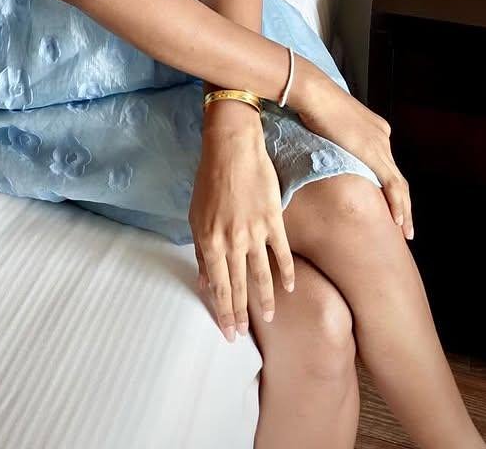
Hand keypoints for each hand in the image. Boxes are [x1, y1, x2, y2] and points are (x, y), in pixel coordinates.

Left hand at [189, 104, 295, 342]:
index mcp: (209, 241)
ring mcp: (254, 233)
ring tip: (269, 318)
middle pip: (237, 286)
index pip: (217, 286)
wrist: (232, 148)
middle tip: (244, 335)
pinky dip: (286, 272)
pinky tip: (289, 288)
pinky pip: (281, 253)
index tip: (228, 331)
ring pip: (260, 275)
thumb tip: (205, 281)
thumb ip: (202, 250)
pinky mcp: (273, 221)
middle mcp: (232, 242)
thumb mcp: (196, 214)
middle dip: (240, 313)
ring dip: (264, 300)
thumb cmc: (209, 179)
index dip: (223, 310)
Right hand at [294, 68, 413, 239]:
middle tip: (404, 225)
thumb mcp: (328, 127)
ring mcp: (380, 144)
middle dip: (403, 202)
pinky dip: (398, 204)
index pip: (386, 164)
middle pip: (396, 175)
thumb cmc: (312, 105)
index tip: (389, 204)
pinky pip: (392, 184)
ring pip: (399, 184)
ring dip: (404, 209)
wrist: (313, 93)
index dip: (390, 187)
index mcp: (374, 129)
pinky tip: (399, 220)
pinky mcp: (374, 153)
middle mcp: (382, 136)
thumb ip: (335, 142)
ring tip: (406, 230)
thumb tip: (325, 154)